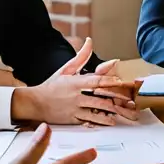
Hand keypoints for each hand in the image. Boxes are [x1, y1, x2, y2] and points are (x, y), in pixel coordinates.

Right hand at [12, 38, 139, 126]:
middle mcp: (76, 96)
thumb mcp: (66, 69)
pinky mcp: (72, 119)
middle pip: (99, 97)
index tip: (120, 81)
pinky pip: (88, 120)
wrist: (35, 103)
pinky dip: (100, 121)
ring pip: (96, 110)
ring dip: (110, 112)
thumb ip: (81, 57)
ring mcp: (74, 108)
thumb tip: (89, 41)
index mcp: (75, 82)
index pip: (96, 80)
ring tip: (122, 112)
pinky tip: (110, 121)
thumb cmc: (52, 85)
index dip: (109, 80)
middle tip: (128, 100)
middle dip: (115, 99)